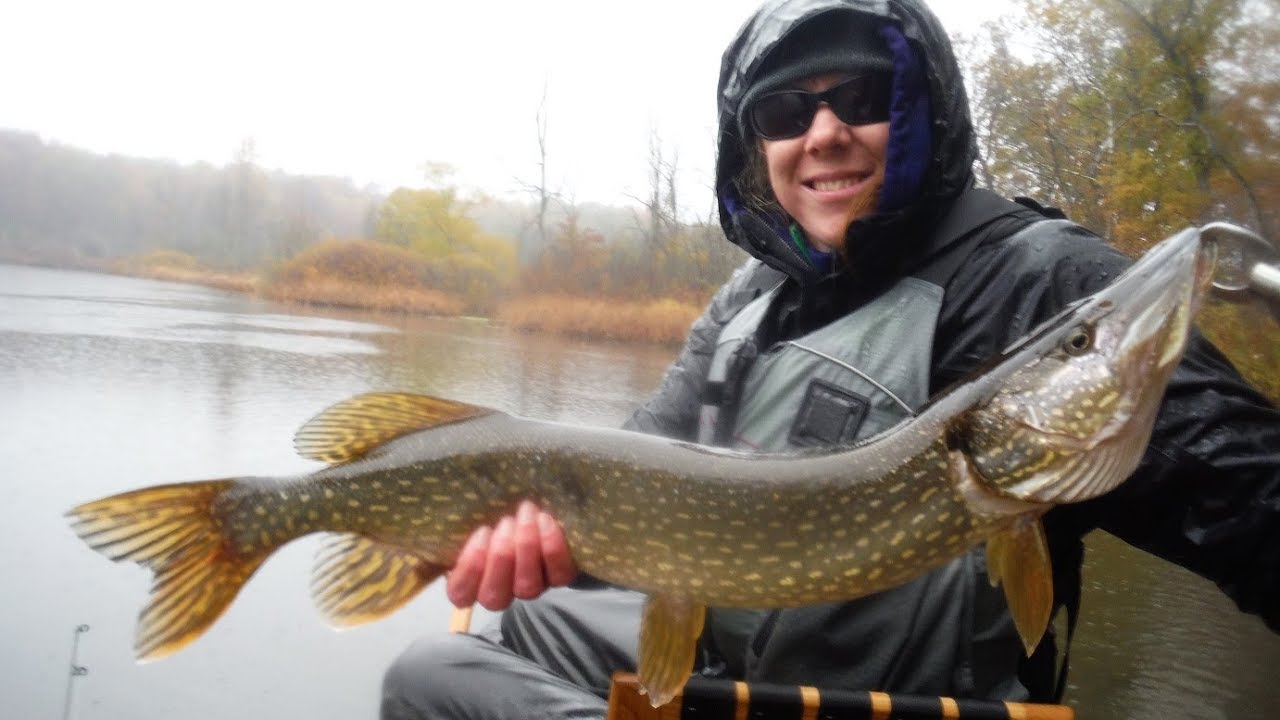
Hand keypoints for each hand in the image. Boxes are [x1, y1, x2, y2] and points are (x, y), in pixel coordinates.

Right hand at [445, 500, 576, 610]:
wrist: (532, 511)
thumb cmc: (492, 517)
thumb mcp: (466, 522)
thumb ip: (450, 531)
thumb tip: (413, 530)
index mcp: (470, 583)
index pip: (460, 594)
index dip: (470, 567)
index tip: (481, 532)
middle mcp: (500, 593)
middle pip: (494, 596)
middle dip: (500, 557)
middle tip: (505, 522)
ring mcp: (530, 587)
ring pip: (527, 587)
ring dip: (526, 548)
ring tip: (526, 514)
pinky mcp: (558, 577)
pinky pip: (559, 574)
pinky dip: (553, 547)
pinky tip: (545, 520)